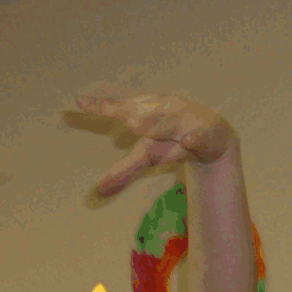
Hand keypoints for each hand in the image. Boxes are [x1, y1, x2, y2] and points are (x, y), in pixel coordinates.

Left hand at [72, 91, 236, 197]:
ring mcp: (185, 121)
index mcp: (147, 113)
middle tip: (111, 117)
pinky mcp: (204, 133)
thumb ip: (123, 171)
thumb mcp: (147, 157)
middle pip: (144, 113)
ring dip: (154, 123)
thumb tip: (98, 190)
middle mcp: (163, 111)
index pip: (120, 109)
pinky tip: (187, 142)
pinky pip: (198, 136)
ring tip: (134, 123)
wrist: (213, 137)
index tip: (78, 101)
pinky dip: (193, 138)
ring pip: (169, 122)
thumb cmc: (172, 141)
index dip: (100, 106)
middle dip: (128, 112)